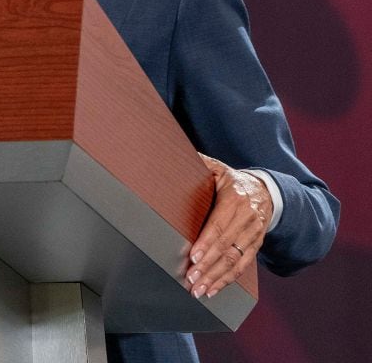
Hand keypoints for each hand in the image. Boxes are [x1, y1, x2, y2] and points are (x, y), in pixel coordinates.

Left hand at [186, 154, 270, 298]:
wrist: (268, 192)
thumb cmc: (235, 181)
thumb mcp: (220, 169)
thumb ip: (202, 164)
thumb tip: (178, 155)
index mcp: (235, 199)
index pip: (220, 225)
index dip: (207, 242)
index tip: (194, 256)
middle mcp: (247, 219)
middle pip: (226, 247)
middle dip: (208, 265)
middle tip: (191, 278)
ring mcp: (253, 235)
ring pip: (234, 260)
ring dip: (216, 277)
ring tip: (199, 289)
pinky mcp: (255, 246)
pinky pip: (242, 266)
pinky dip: (227, 280)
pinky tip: (213, 289)